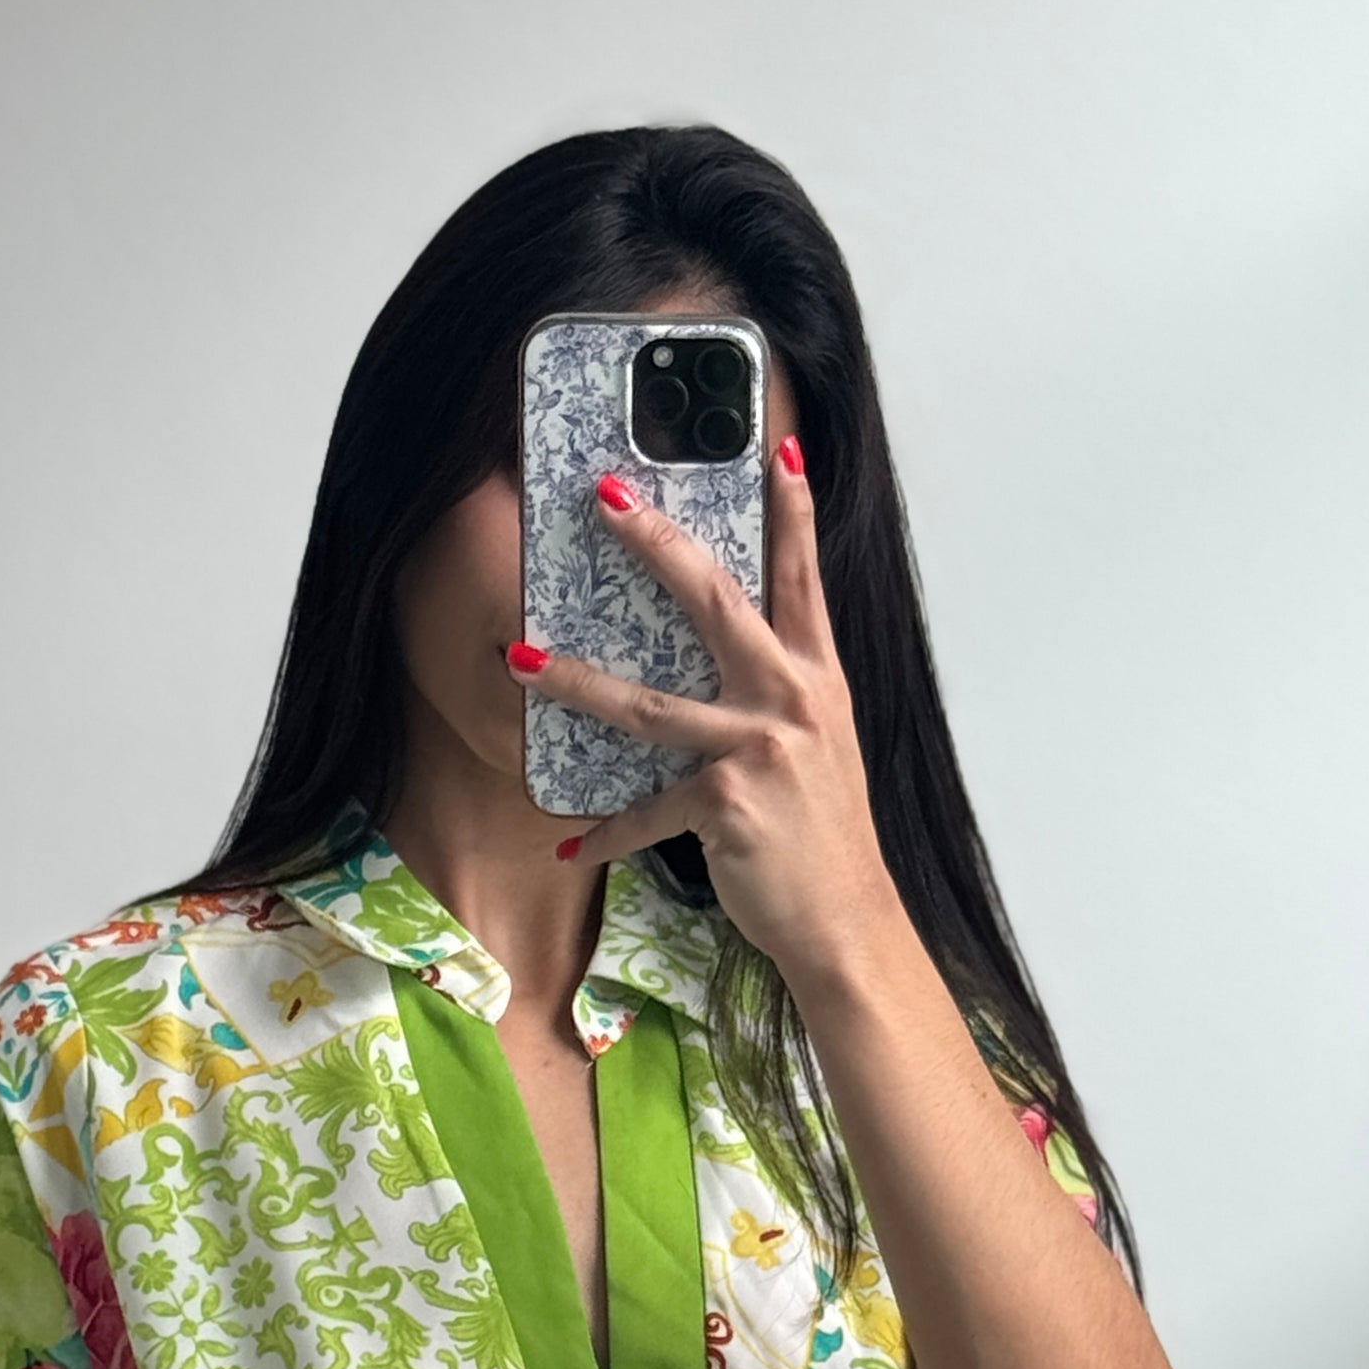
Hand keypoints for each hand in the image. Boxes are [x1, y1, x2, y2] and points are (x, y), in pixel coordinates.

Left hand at [506, 440, 903, 984]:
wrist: (846, 921)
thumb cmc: (823, 839)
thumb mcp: (820, 751)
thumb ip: (783, 700)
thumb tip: (733, 666)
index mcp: (817, 679)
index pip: (802, 578)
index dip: (793, 511)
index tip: (777, 447)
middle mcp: (792, 701)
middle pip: (715, 602)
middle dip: (657, 543)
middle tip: (606, 497)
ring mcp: (759, 750)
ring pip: (651, 705)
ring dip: (577, 681)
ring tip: (521, 659)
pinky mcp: (726, 805)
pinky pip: (648, 810)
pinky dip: (609, 832)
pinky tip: (573, 843)